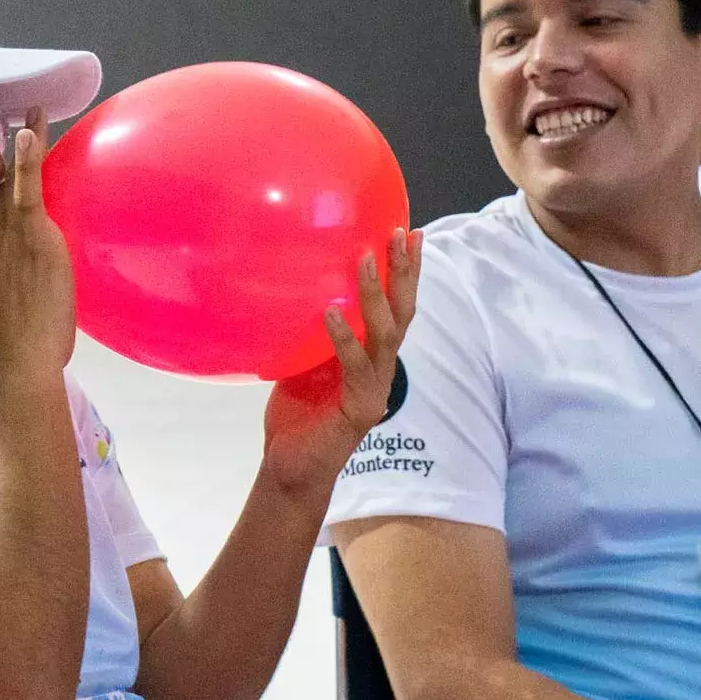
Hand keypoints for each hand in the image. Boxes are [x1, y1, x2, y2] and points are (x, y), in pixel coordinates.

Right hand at [0, 108, 78, 370]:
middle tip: (10, 127)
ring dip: (19, 150)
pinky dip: (28, 153)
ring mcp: (0, 231)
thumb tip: (25, 279)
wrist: (17, 361)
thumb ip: (5, 281)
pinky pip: (24, 183)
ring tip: (29, 113)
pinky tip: (33, 123)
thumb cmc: (13, 348)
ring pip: (7, 185)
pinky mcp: (27, 231)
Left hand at [260, 228, 421, 493]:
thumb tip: (300, 286)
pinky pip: (354, 366)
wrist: (290, 467)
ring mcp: (375, 388)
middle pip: (403, 312)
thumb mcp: (304, 359)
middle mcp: (381, 368)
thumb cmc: (296, 415)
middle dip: (405, 272)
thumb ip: (313, 330)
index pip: (396, 306)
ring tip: (366, 258)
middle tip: (402, 232)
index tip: (409, 232)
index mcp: (371, 355)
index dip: (406, 272)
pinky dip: (344, 337)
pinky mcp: (360, 409)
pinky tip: (331, 312)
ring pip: (386, 334)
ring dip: (377, 294)